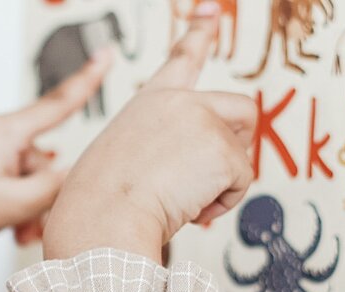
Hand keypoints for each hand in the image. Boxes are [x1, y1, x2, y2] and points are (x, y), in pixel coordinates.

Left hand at [0, 54, 111, 291]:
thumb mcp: (14, 207)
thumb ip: (53, 188)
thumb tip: (67, 170)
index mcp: (1, 131)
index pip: (56, 104)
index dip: (87, 81)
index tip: (107, 54)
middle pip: (30, 155)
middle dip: (35, 190)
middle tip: (25, 231)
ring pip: (6, 164)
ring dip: (13, 196)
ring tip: (5, 230)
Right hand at [41, 19, 256, 260]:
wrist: (101, 219)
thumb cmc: (101, 204)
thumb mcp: (126, 158)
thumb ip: (163, 149)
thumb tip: (197, 171)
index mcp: (150, 102)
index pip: (181, 59)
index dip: (199, 31)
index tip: (211, 10)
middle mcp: (180, 102)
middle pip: (242, 110)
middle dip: (239, 145)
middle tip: (208, 176)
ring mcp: (203, 121)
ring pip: (243, 155)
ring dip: (222, 184)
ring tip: (183, 198)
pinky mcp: (222, 150)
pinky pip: (243, 182)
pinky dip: (223, 203)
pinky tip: (190, 207)